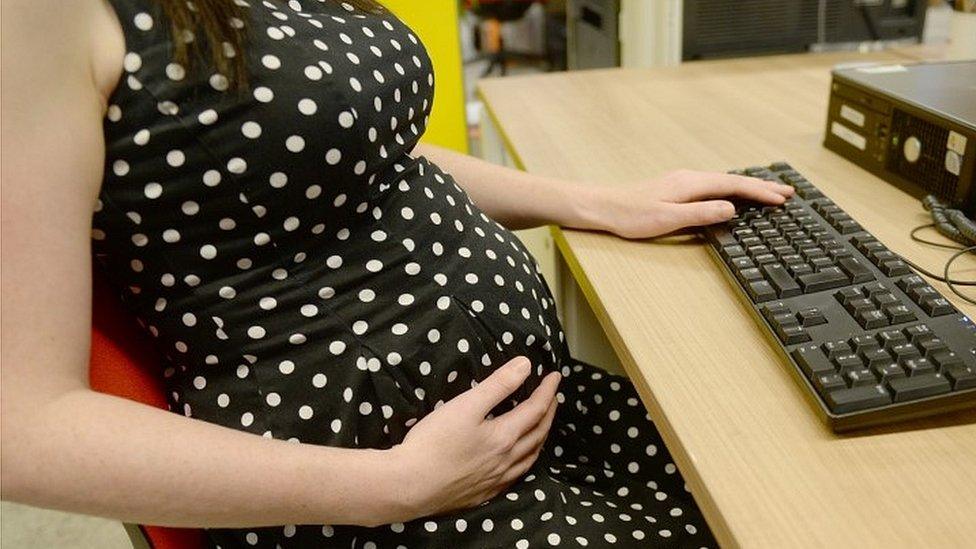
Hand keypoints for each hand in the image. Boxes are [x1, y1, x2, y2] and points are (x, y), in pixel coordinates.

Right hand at [390, 357, 560, 519]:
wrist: (408, 486)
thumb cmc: (434, 443)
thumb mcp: (466, 405)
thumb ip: (498, 385)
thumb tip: (526, 366)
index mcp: (505, 437)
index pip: (536, 409)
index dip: (547, 391)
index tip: (555, 376)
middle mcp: (506, 461)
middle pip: (538, 434)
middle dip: (549, 413)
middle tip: (553, 397)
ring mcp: (496, 481)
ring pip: (529, 458)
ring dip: (540, 438)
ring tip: (542, 426)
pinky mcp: (483, 494)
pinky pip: (515, 477)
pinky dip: (524, 462)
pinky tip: (518, 462)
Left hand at [581, 169, 794, 238]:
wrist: (603, 208)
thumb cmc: (631, 216)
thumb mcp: (669, 219)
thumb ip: (701, 213)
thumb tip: (732, 208)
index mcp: (691, 183)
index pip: (734, 185)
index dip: (760, 192)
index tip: (782, 199)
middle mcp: (689, 178)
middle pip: (733, 180)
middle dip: (761, 187)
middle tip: (788, 192)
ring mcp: (682, 181)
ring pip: (724, 182)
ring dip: (748, 187)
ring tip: (769, 193)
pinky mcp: (676, 188)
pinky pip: (713, 185)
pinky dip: (731, 189)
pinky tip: (734, 195)